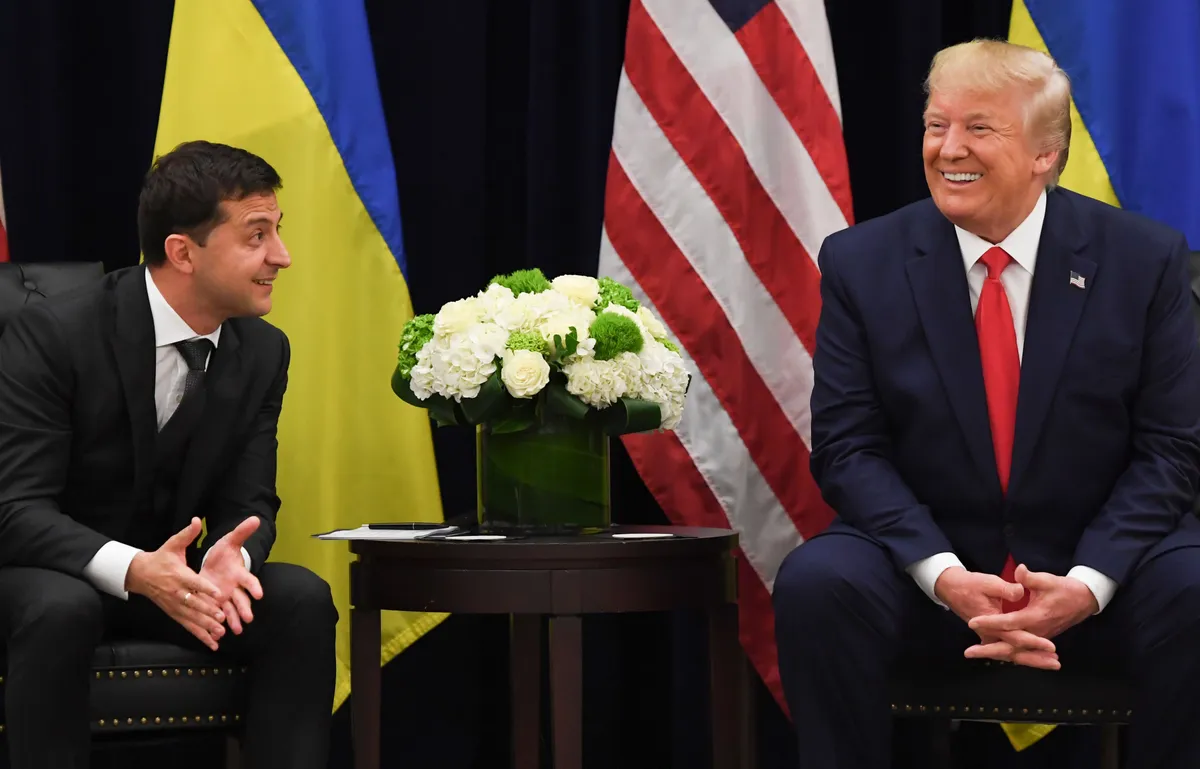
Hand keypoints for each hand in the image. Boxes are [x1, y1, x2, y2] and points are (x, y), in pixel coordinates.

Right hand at [126, 517, 226, 650]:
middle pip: (194, 603)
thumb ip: (187, 534)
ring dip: (205, 626)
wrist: (139, 573)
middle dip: (208, 611)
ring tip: (220, 632)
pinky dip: (200, 635)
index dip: (206, 588)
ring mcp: (174, 605)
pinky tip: (213, 643)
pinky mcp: (173, 613)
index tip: (218, 594)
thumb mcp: (173, 544)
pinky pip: (187, 626)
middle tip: (222, 617)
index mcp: (179, 575)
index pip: (194, 583)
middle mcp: (177, 592)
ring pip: (191, 617)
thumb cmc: (160, 558)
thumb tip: (197, 520)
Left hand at [200, 517, 263, 634]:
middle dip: (245, 608)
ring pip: (232, 609)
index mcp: (239, 573)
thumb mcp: (230, 541)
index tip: (259, 594)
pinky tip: (218, 634)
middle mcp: (235, 587)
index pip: (249, 580)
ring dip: (234, 620)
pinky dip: (219, 624)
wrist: (215, 563)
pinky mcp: (216, 602)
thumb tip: (255, 518)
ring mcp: (226, 596)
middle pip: (242, 599)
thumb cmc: (224, 553)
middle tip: (249, 618)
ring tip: (237, 630)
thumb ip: (242, 532)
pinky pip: (219, 614)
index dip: (254, 586)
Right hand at [934, 566, 1059, 669]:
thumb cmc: (970, 584)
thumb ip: (1005, 589)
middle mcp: (990, 634)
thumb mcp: (987, 582)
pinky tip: (1037, 657)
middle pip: (1015, 652)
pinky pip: (1008, 650)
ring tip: (1053, 663)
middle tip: (1056, 663)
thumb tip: (1020, 591)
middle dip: (1036, 659)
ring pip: (1012, 654)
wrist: (951, 588)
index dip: (1033, 642)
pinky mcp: (992, 635)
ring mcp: (990, 637)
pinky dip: (1023, 654)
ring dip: (1032, 659)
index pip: (1015, 636)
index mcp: (991, 622)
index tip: (1051, 647)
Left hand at [965, 564, 1097, 664]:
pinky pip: (1021, 651)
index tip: (972, 621)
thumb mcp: (1048, 580)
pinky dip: (1007, 653)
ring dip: (995, 653)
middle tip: (968, 652)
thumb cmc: (1065, 589)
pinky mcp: (1040, 639)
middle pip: (1010, 646)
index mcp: (1036, 617)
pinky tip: (992, 653)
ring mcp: (1039, 638)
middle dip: (988, 650)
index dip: (990, 622)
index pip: (1008, 622)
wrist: (1084, 600)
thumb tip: (1019, 570)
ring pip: (1015, 652)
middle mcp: (1037, 632)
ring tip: (974, 653)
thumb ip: (1030, 578)